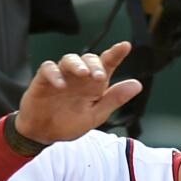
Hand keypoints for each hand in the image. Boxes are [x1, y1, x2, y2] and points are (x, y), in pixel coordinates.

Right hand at [14, 43, 143, 144]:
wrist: (43, 134)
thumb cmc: (69, 123)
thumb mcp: (95, 115)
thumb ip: (114, 99)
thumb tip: (138, 85)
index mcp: (93, 84)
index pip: (106, 64)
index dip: (116, 54)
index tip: (125, 46)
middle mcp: (78, 77)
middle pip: (89, 59)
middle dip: (95, 64)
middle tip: (99, 76)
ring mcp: (61, 76)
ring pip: (69, 59)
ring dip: (77, 64)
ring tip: (83, 74)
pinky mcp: (43, 80)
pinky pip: (48, 69)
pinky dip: (54, 74)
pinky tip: (60, 85)